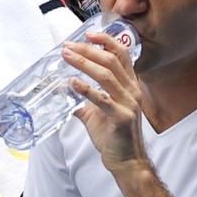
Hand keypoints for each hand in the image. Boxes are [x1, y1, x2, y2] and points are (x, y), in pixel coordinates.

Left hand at [63, 30, 146, 175]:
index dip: (106, 41)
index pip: (121, 54)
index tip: (88, 35)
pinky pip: (102, 99)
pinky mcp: (121, 117)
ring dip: (84, 63)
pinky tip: (73, 82)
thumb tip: (65, 91)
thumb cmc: (114, 137)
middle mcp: (132, 91)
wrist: (125, 161)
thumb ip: (84, 100)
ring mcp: (128, 103)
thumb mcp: (97, 113)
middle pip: (111, 60)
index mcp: (130, 86)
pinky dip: (86, 89)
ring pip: (106, 75)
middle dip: (87, 50)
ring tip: (67, 57)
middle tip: (68, 46)